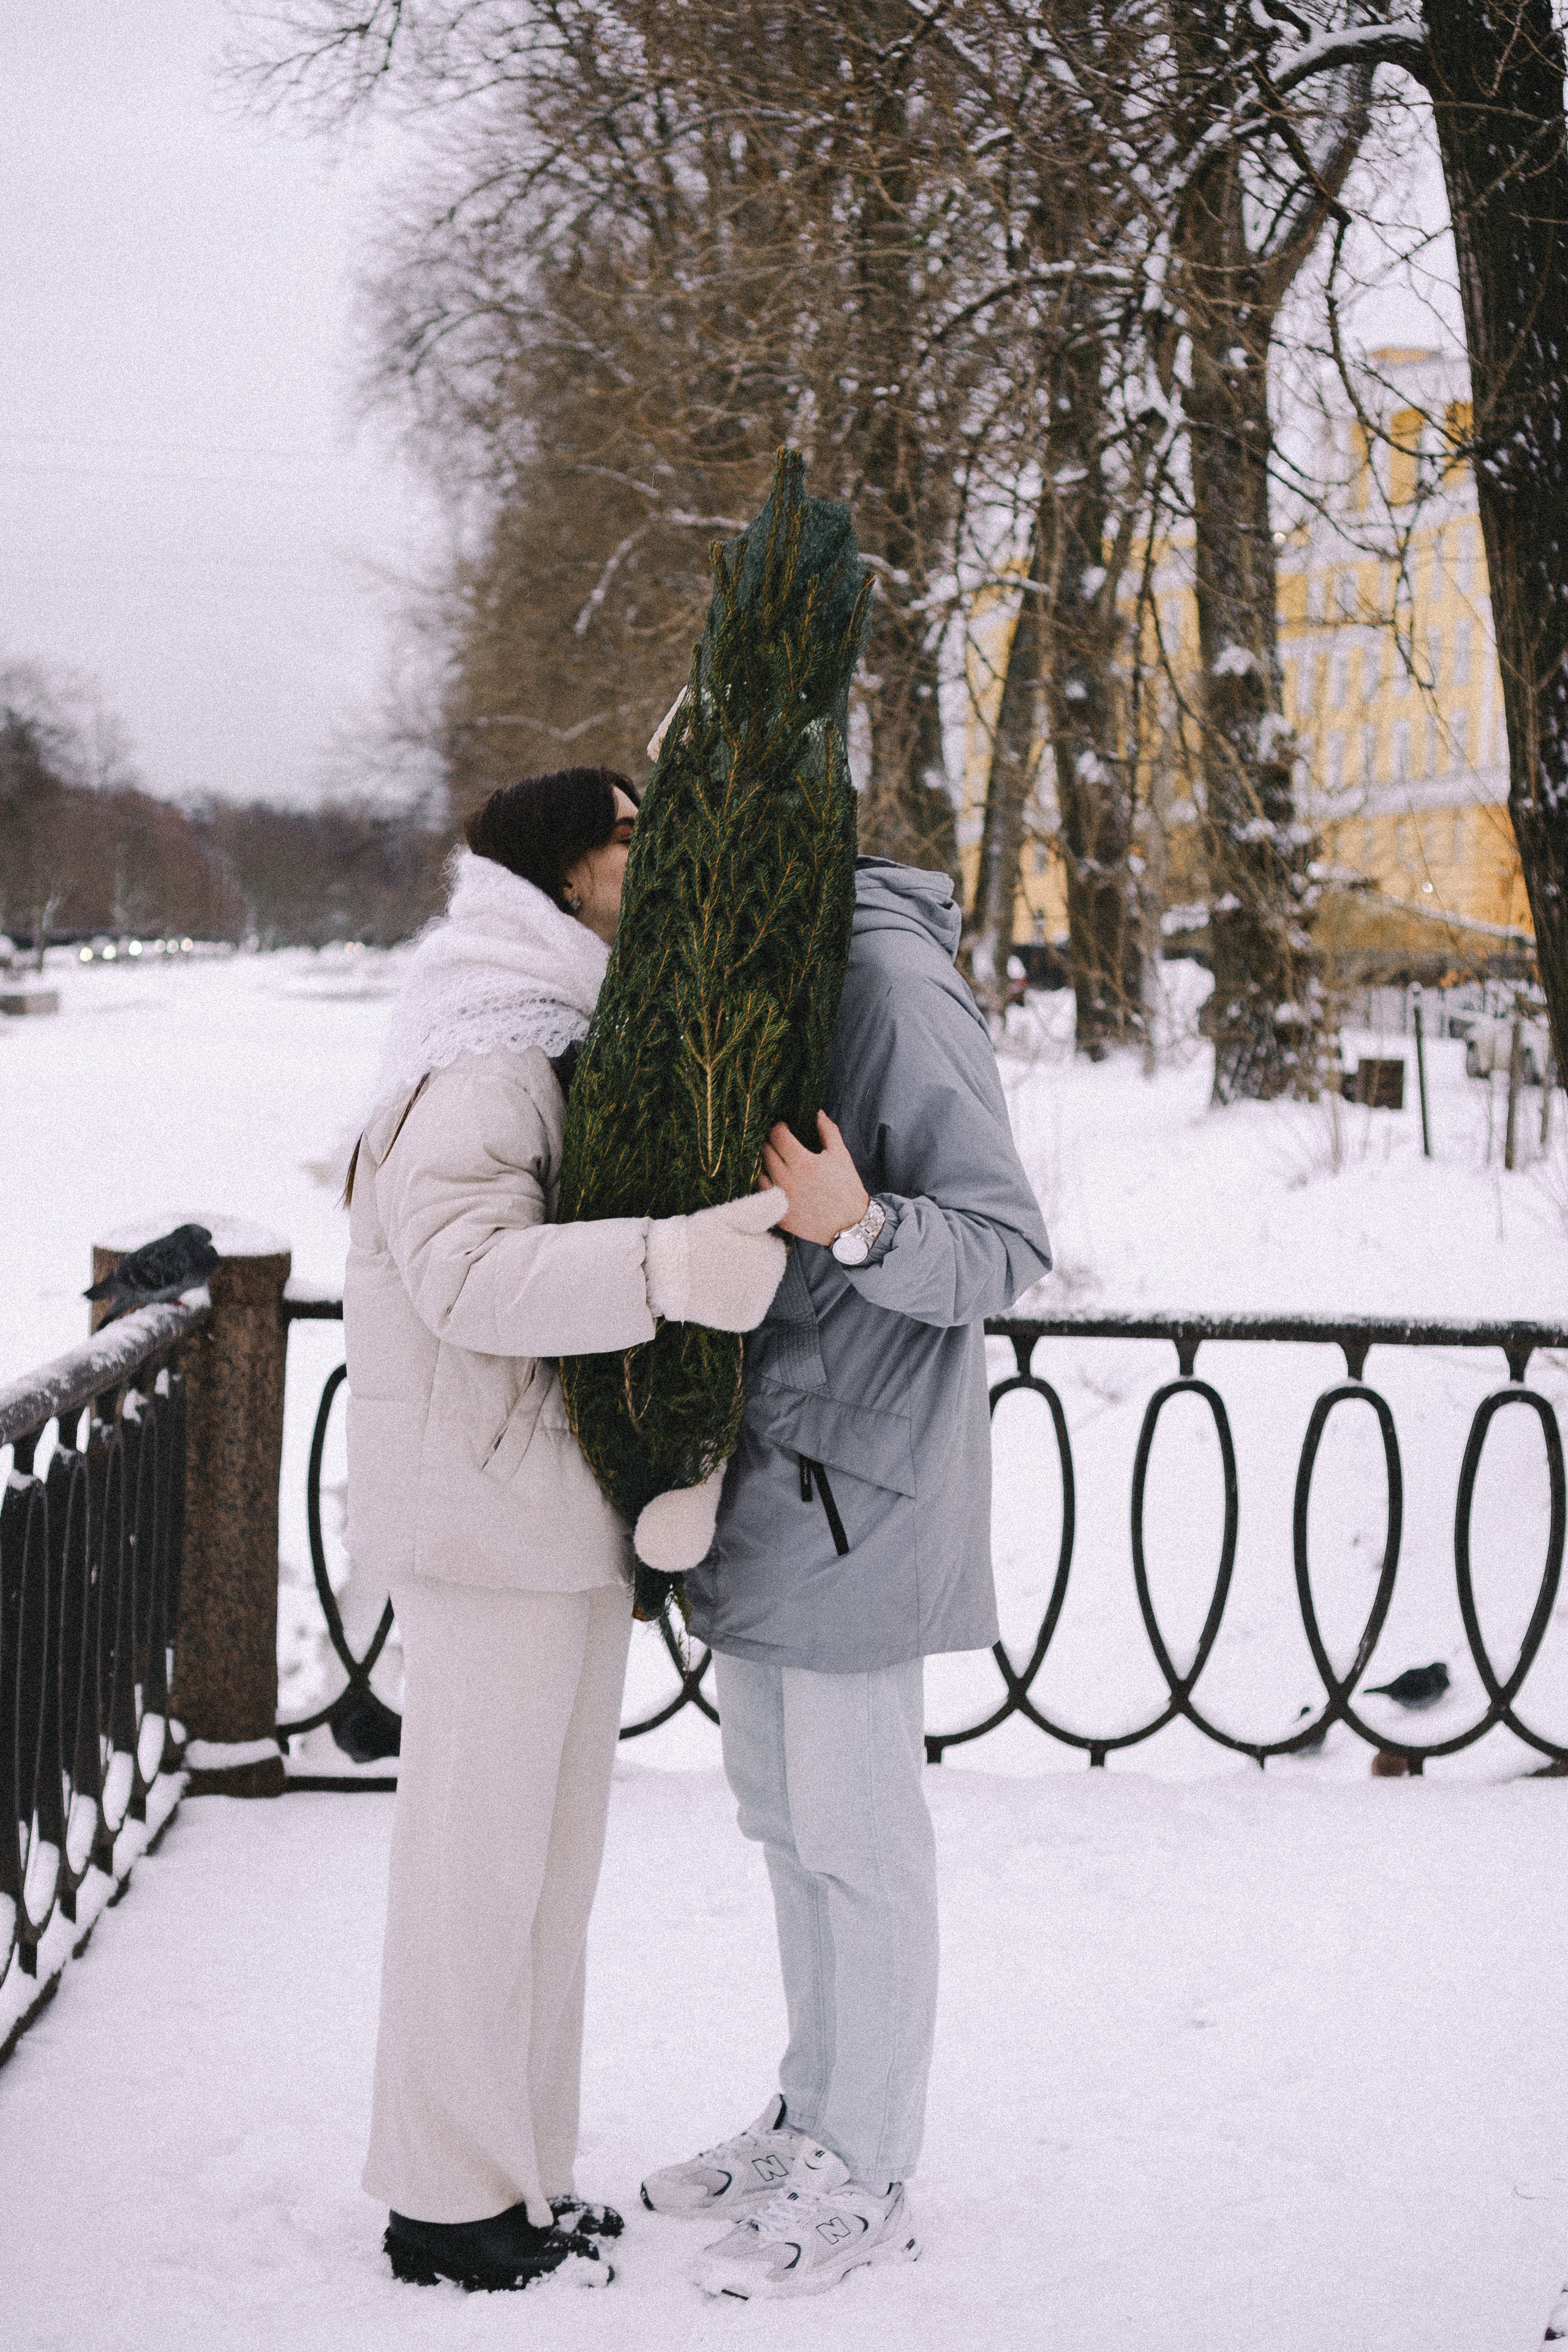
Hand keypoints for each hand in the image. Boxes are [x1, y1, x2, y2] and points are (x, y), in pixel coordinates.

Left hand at [761, 1112, 870, 1244]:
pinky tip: (775, 1179)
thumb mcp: (841, 1155)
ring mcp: (781, 1198)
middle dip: (771, 1143)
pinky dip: (766, 1183)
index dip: (779, 1127)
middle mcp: (787, 1180)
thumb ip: (828, 1131)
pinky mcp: (779, 1214)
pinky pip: (762, 1193)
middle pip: (766, 1151)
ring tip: (776, 1161)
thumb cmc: (847, 1188)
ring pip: (760, 1171)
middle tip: (779, 1143)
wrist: (850, 1225)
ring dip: (766, 1163)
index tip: (783, 1127)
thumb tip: (817, 1113)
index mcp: (803, 1163)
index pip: (778, 1136)